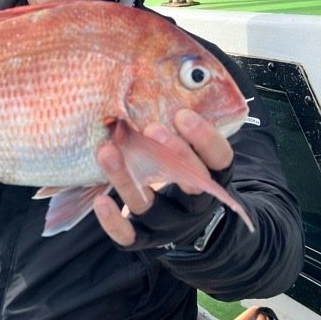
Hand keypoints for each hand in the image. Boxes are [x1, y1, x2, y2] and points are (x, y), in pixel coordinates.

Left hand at [93, 109, 233, 246]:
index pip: (220, 159)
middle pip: (191, 184)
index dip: (205, 138)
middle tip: (153, 128)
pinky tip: (101, 200)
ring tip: (107, 150)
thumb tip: (149, 79)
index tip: (183, 114)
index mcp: (213, 177)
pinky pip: (129, 237)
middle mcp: (195, 204)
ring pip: (150, 206)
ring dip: (127, 179)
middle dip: (175, 155)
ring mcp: (170, 224)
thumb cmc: (183, 169)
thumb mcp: (191, 148)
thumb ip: (179, 126)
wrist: (189, 224)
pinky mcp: (145, 240)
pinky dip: (114, 221)